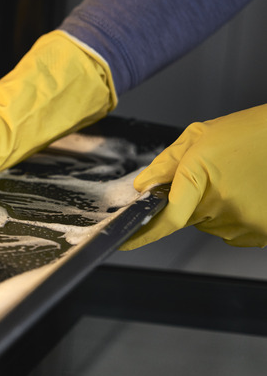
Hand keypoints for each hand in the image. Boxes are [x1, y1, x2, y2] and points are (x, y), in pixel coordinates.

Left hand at [121, 103, 266, 249]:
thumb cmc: (249, 132)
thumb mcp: (200, 137)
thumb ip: (167, 164)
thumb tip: (143, 187)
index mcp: (201, 178)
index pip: (166, 218)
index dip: (142, 234)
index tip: (124, 242)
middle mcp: (222, 206)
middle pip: (188, 218)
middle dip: (191, 202)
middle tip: (216, 176)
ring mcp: (245, 222)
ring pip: (211, 225)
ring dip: (215, 208)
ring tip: (238, 180)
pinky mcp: (264, 231)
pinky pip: (235, 232)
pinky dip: (235, 217)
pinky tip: (250, 193)